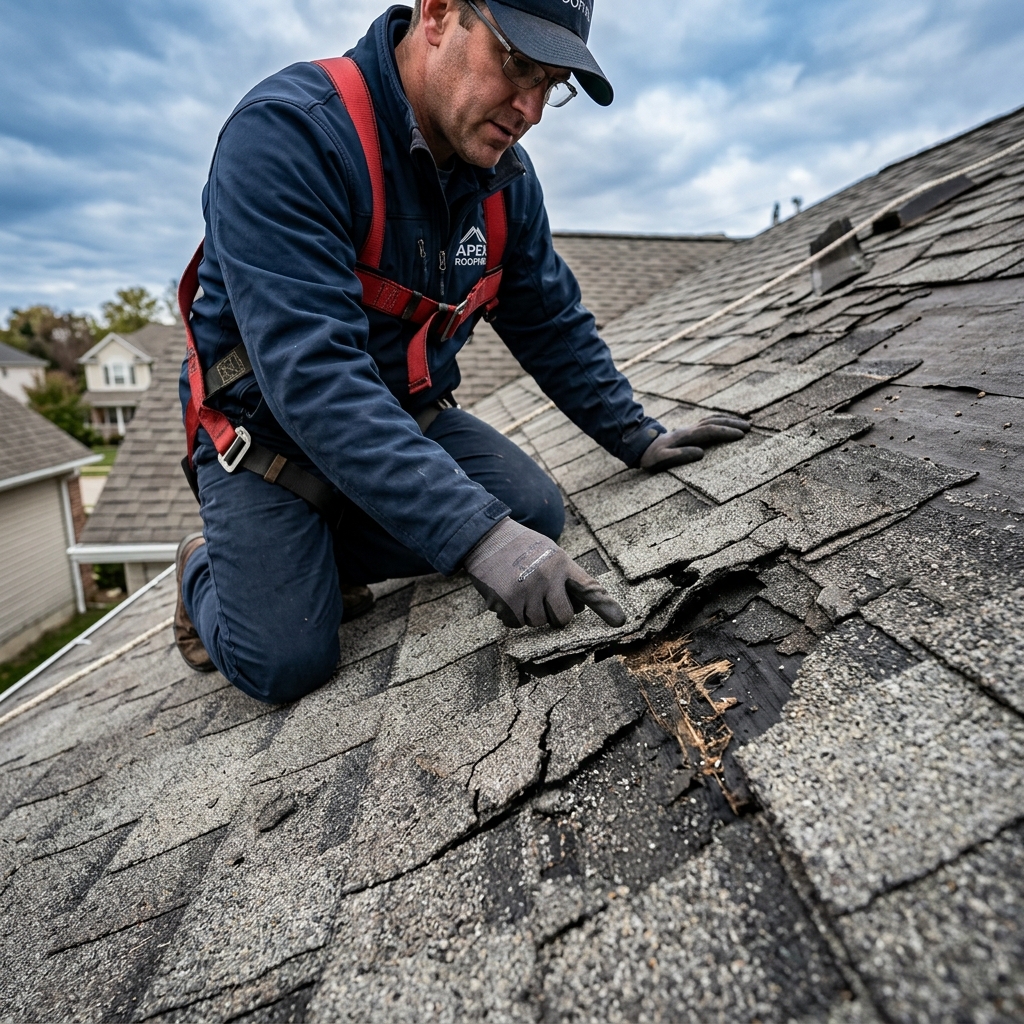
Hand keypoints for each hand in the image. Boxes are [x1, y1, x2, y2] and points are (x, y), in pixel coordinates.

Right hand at [464, 518, 625, 629]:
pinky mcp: (505, 600)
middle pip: (562, 617)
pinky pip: (515, 623)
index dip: (604, 606)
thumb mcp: (549, 552)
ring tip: (520, 589)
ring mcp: (525, 589)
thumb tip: (579, 608)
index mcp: (561, 563)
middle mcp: (546, 577)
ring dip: (528, 613)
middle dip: (554, 614)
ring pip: (536, 622)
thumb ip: (565, 576)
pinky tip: (506, 594)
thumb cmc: (522, 546)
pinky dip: (510, 614)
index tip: (619, 622)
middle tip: (542, 599)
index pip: (587, 588)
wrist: (485, 536)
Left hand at [640, 415, 750, 471]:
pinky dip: (720, 421)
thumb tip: (701, 453)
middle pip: (714, 422)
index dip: (725, 432)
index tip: (741, 435)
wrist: (640, 446)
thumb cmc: (651, 457)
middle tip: (749, 427)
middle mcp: (689, 429)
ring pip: (712, 420)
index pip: (709, 431)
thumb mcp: (660, 459)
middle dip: (732, 424)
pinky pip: (708, 422)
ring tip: (744, 424)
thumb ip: (679, 456)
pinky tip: (727, 424)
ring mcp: (689, 428)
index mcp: (684, 436)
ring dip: (728, 421)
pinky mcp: (689, 431)